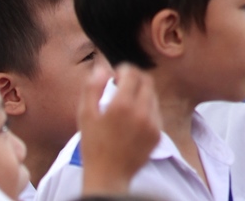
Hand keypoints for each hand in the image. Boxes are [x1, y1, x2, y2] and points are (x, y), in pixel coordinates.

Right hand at [77, 63, 160, 194]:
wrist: (108, 175)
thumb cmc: (93, 145)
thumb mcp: (85, 116)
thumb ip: (92, 88)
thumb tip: (101, 68)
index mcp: (122, 105)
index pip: (132, 73)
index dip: (123, 70)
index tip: (116, 76)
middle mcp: (141, 111)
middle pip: (146, 81)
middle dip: (135, 78)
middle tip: (123, 84)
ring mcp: (152, 123)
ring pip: (153, 95)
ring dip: (141, 92)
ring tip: (127, 102)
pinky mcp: (158, 133)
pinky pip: (156, 112)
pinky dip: (146, 108)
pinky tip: (134, 118)